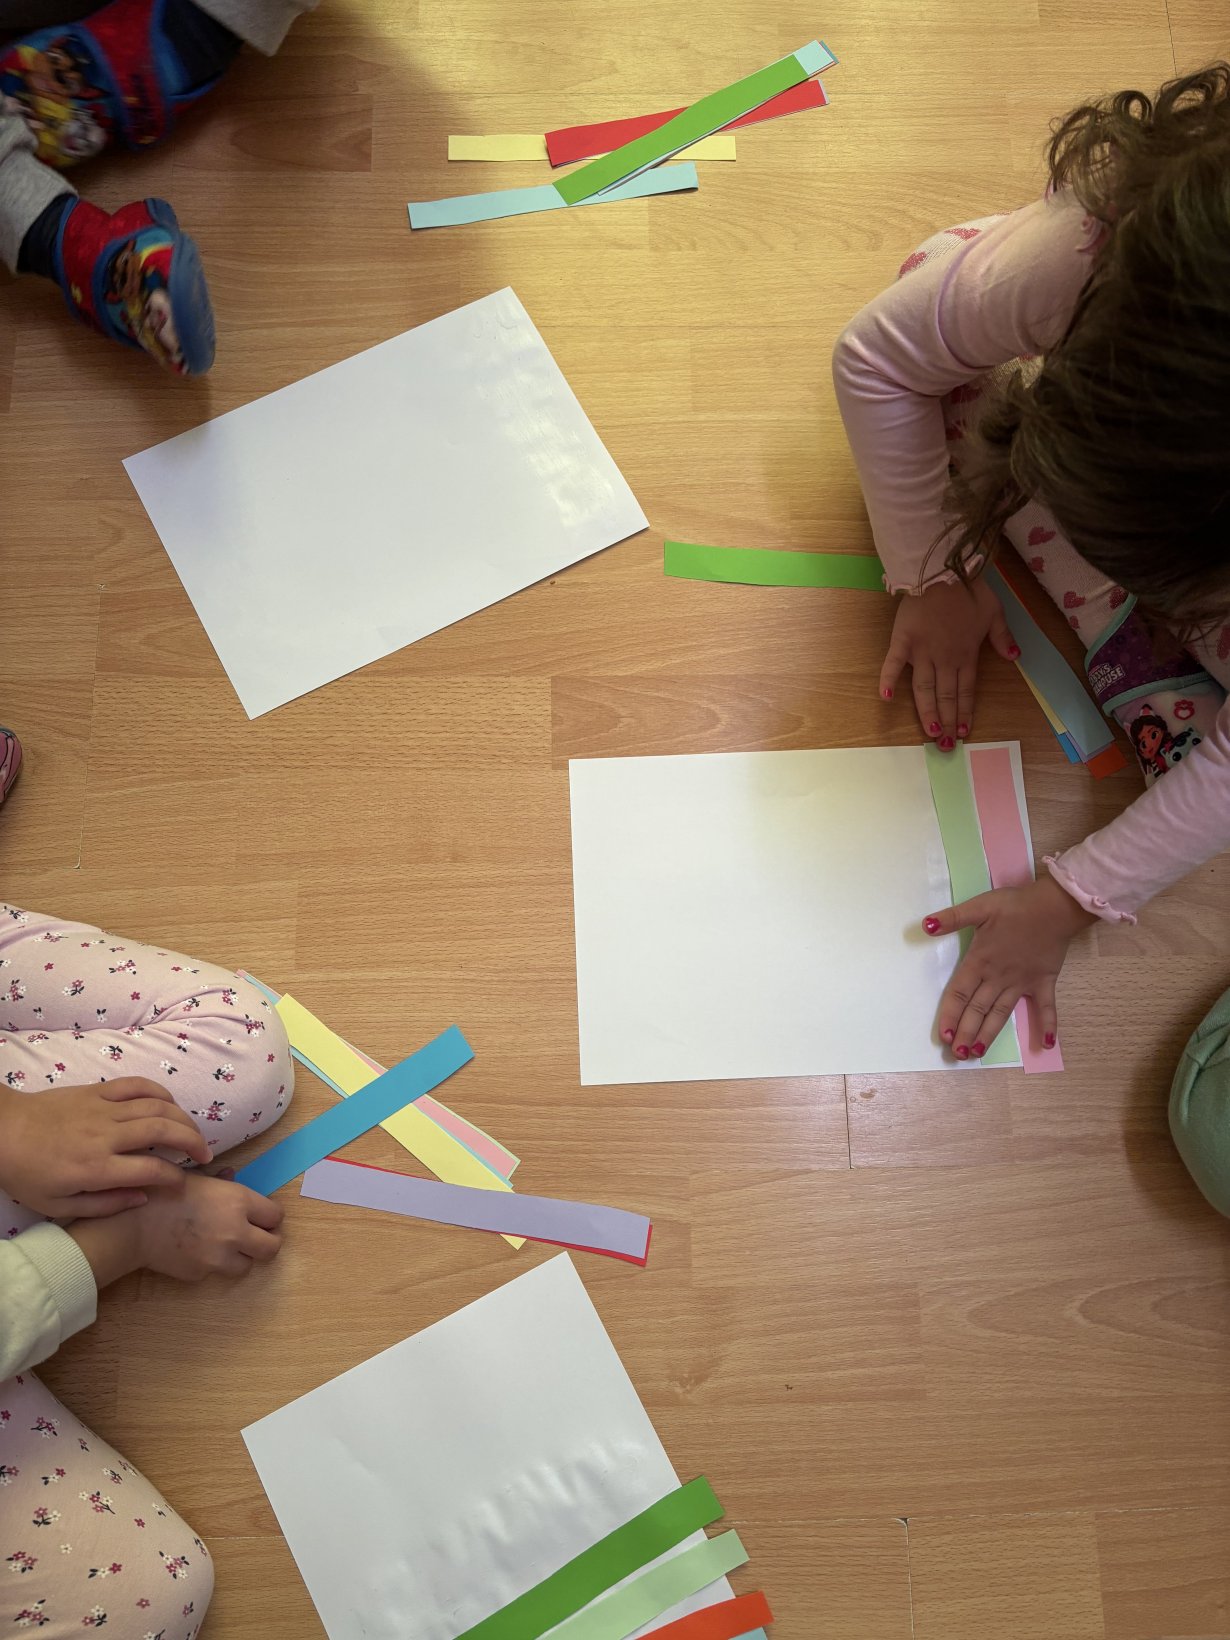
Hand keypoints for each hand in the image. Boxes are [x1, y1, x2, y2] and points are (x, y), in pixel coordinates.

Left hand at [0, 1078, 210, 1219]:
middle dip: (193, 1143)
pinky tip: (170, 1105)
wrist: (2, 1132)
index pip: (152, 1170)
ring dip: (183, 1119)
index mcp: (96, 1168)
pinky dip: (160, 1092)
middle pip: (164, 1132)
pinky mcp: (98, 1091)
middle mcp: (106, 1136)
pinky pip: (138, 1085)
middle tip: (205, 1155)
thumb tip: (143, 1197)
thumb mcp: (58, 1206)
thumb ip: (104, 1205)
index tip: (183, 1183)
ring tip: (194, 1133)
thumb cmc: (28, 1174)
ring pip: (157, 1107)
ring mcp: (103, 1109)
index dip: (176, 1178)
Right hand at [132, 1172, 282, 1280]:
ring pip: (248, 1265)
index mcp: (239, 1202)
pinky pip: (217, 1271)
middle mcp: (236, 1232)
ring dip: (241, 1256)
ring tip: (225, 1245)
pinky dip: (213, 1264)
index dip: (270, 1216)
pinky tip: (196, 1251)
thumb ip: (222, 1181)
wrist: (132, 1225)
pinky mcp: (203, 1274)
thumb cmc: (163, 1192)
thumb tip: (233, 1176)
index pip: (275, 1216)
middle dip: (267, 1241)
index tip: (262, 1217)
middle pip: (272, 1247)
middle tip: (257, 1236)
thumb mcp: (196, 1178)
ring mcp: (220, 1257)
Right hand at [880, 577, 1019, 746]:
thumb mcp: (995, 611)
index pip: (966, 691)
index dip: (964, 712)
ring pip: (924, 689)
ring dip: (927, 712)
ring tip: (930, 733)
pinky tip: (886, 697)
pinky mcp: (902, 641)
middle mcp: (944, 659)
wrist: (943, 571)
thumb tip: (1014, 658)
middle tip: (946, 745)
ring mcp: (922, 652)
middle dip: (947, 721)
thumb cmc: (969, 590)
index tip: (963, 732)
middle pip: (945, 696)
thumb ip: (1002, 637)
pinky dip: (889, 679)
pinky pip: (893, 663)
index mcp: (966, 655)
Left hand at [923, 875, 1096, 1055]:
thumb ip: (952, 918)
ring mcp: (1022, 982)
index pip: (959, 993)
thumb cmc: (1015, 906)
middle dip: (966, 1033)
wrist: (1054, 906)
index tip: (944, 1036)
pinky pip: (1046, 1007)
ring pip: (1001, 1013)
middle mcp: (998, 977)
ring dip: (989, 1034)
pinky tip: (1046, 1044)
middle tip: (958, 1055)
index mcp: (980, 961)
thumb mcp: (979, 906)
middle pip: (978, 1010)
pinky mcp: (1044, 981)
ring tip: (978, 1053)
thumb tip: (925, 925)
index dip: (950, 1015)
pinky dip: (1048, 1024)